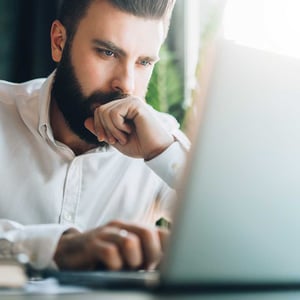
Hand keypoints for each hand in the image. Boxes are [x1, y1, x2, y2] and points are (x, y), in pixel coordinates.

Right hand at [54, 220, 168, 270]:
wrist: (71, 251)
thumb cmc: (103, 255)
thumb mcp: (127, 254)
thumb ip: (145, 254)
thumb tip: (166, 264)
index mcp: (133, 228)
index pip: (158, 231)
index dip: (167, 247)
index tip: (166, 262)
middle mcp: (121, 227)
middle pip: (147, 233)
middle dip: (152, 254)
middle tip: (146, 266)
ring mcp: (106, 233)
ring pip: (130, 242)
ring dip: (133, 261)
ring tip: (127, 268)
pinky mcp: (92, 244)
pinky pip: (110, 253)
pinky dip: (115, 266)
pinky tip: (112, 269)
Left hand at [84, 96, 173, 159]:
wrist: (155, 151)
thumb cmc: (139, 146)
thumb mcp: (114, 139)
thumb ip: (101, 130)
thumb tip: (85, 120)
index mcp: (122, 109)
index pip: (99, 111)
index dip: (98, 127)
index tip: (106, 140)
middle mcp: (126, 102)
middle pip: (99, 111)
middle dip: (104, 129)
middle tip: (115, 140)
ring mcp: (131, 101)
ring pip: (105, 112)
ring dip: (112, 130)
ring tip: (124, 137)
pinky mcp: (135, 104)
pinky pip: (114, 113)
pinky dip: (118, 127)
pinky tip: (129, 131)